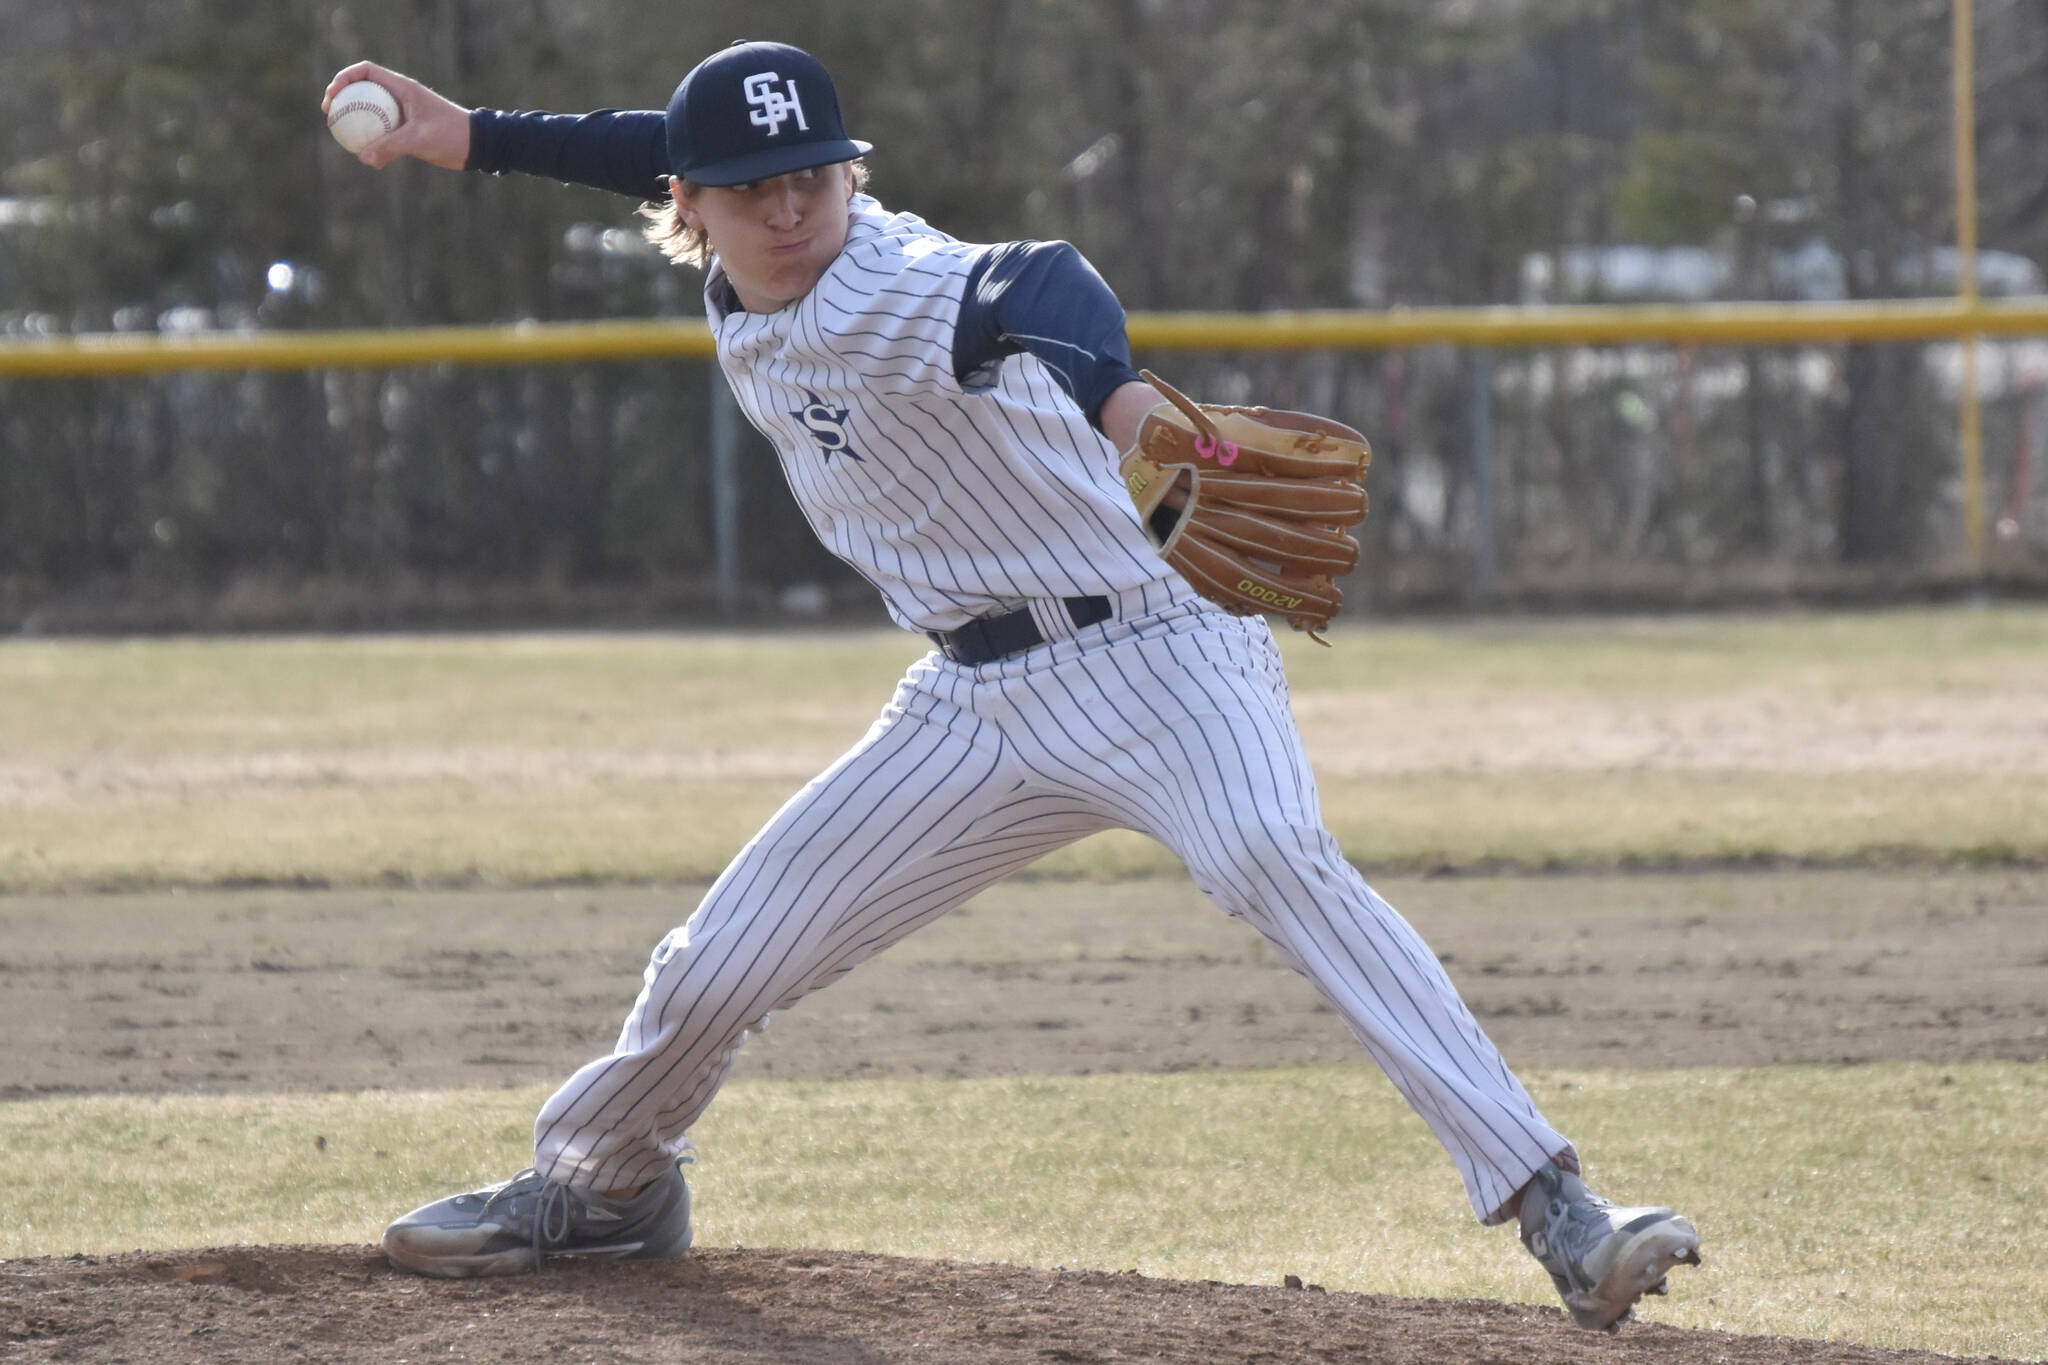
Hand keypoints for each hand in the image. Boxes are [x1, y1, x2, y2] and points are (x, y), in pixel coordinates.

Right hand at [322, 61, 472, 170]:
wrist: (477, 146)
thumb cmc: (451, 135)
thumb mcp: (419, 140)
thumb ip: (390, 147)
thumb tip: (363, 158)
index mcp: (402, 88)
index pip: (366, 72)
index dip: (344, 79)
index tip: (332, 97)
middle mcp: (401, 97)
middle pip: (364, 90)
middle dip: (344, 100)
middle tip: (331, 117)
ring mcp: (404, 114)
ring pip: (372, 114)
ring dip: (357, 124)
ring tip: (345, 140)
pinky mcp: (410, 131)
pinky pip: (384, 133)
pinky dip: (375, 143)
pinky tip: (370, 160)